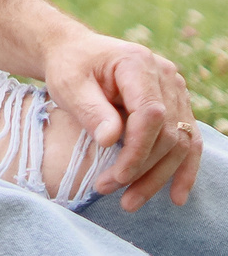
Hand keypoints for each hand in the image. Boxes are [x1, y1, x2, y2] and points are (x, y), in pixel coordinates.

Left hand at [41, 30, 200, 209]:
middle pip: (168, 132)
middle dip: (141, 168)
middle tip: (106, 190)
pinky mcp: (176, 106)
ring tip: (130, 203)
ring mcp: (176, 91)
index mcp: (138, 64)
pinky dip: (183, 169)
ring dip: (158, 176)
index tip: (115, 176)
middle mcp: (166, 76)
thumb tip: (111, 141)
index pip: (150, 114)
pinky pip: (188, 140)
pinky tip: (176, 196)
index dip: (137, 150)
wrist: (76, 53)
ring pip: (180, 142)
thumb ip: (90, 110)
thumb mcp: (68, 84)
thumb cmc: (69, 67)